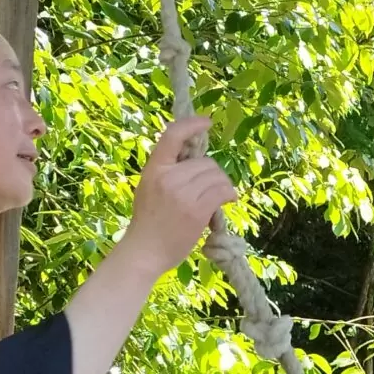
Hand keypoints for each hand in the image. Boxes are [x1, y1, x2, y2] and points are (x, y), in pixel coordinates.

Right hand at [124, 118, 236, 272]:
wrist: (144, 251)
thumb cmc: (148, 221)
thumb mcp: (149, 187)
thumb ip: (168, 171)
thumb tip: (196, 159)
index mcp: (154, 169)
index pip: (173, 135)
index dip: (192, 124)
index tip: (207, 122)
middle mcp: (168, 177)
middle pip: (206, 161)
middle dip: (213, 173)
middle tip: (209, 189)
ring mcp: (183, 194)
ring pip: (217, 176)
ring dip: (222, 185)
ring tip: (216, 198)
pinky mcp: (197, 210)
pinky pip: (222, 192)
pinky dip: (229, 195)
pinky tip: (226, 201)